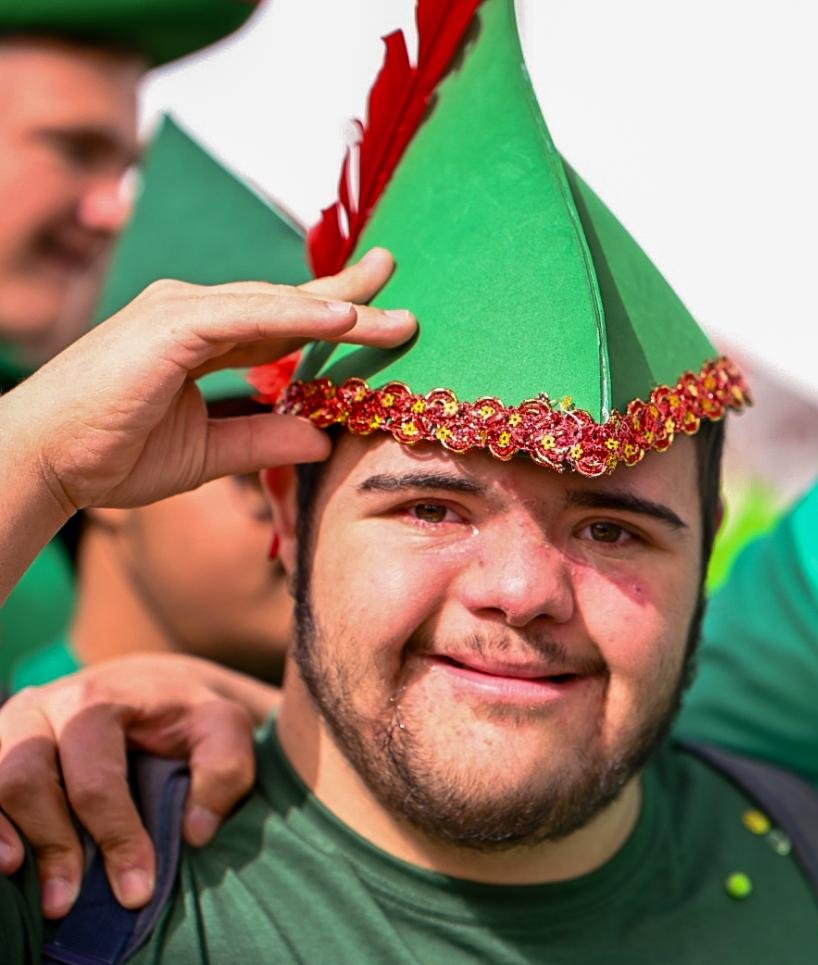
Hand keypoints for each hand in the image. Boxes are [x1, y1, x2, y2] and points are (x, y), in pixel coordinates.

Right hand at [0, 655, 266, 918]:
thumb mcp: (224, 726)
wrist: (150, 683)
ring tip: (23, 884)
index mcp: (98, 700)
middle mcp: (43, 707)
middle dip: (50, 844)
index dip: (115, 838)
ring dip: (3, 837)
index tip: (137, 891)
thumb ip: (225, 769)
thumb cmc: (187, 714)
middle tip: (67, 903)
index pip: (95, 779)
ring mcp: (12, 726)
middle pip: (25, 779)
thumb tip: (196, 832)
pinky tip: (5, 862)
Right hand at [2, 246, 414, 513]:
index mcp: (200, 340)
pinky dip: (297, 315)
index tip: (377, 310)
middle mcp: (194, 316)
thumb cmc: (111, 454)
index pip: (280, 322)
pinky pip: (248, 316)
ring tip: (396, 315)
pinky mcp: (170, 324)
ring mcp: (180, 313)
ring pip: (276, 304)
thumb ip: (264, 442)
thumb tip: (322, 440)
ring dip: (339, 307)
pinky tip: (343, 317)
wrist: (45, 463)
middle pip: (286, 302)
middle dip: (346, 294)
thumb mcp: (209, 454)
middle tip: (396, 273)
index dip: (329, 314)